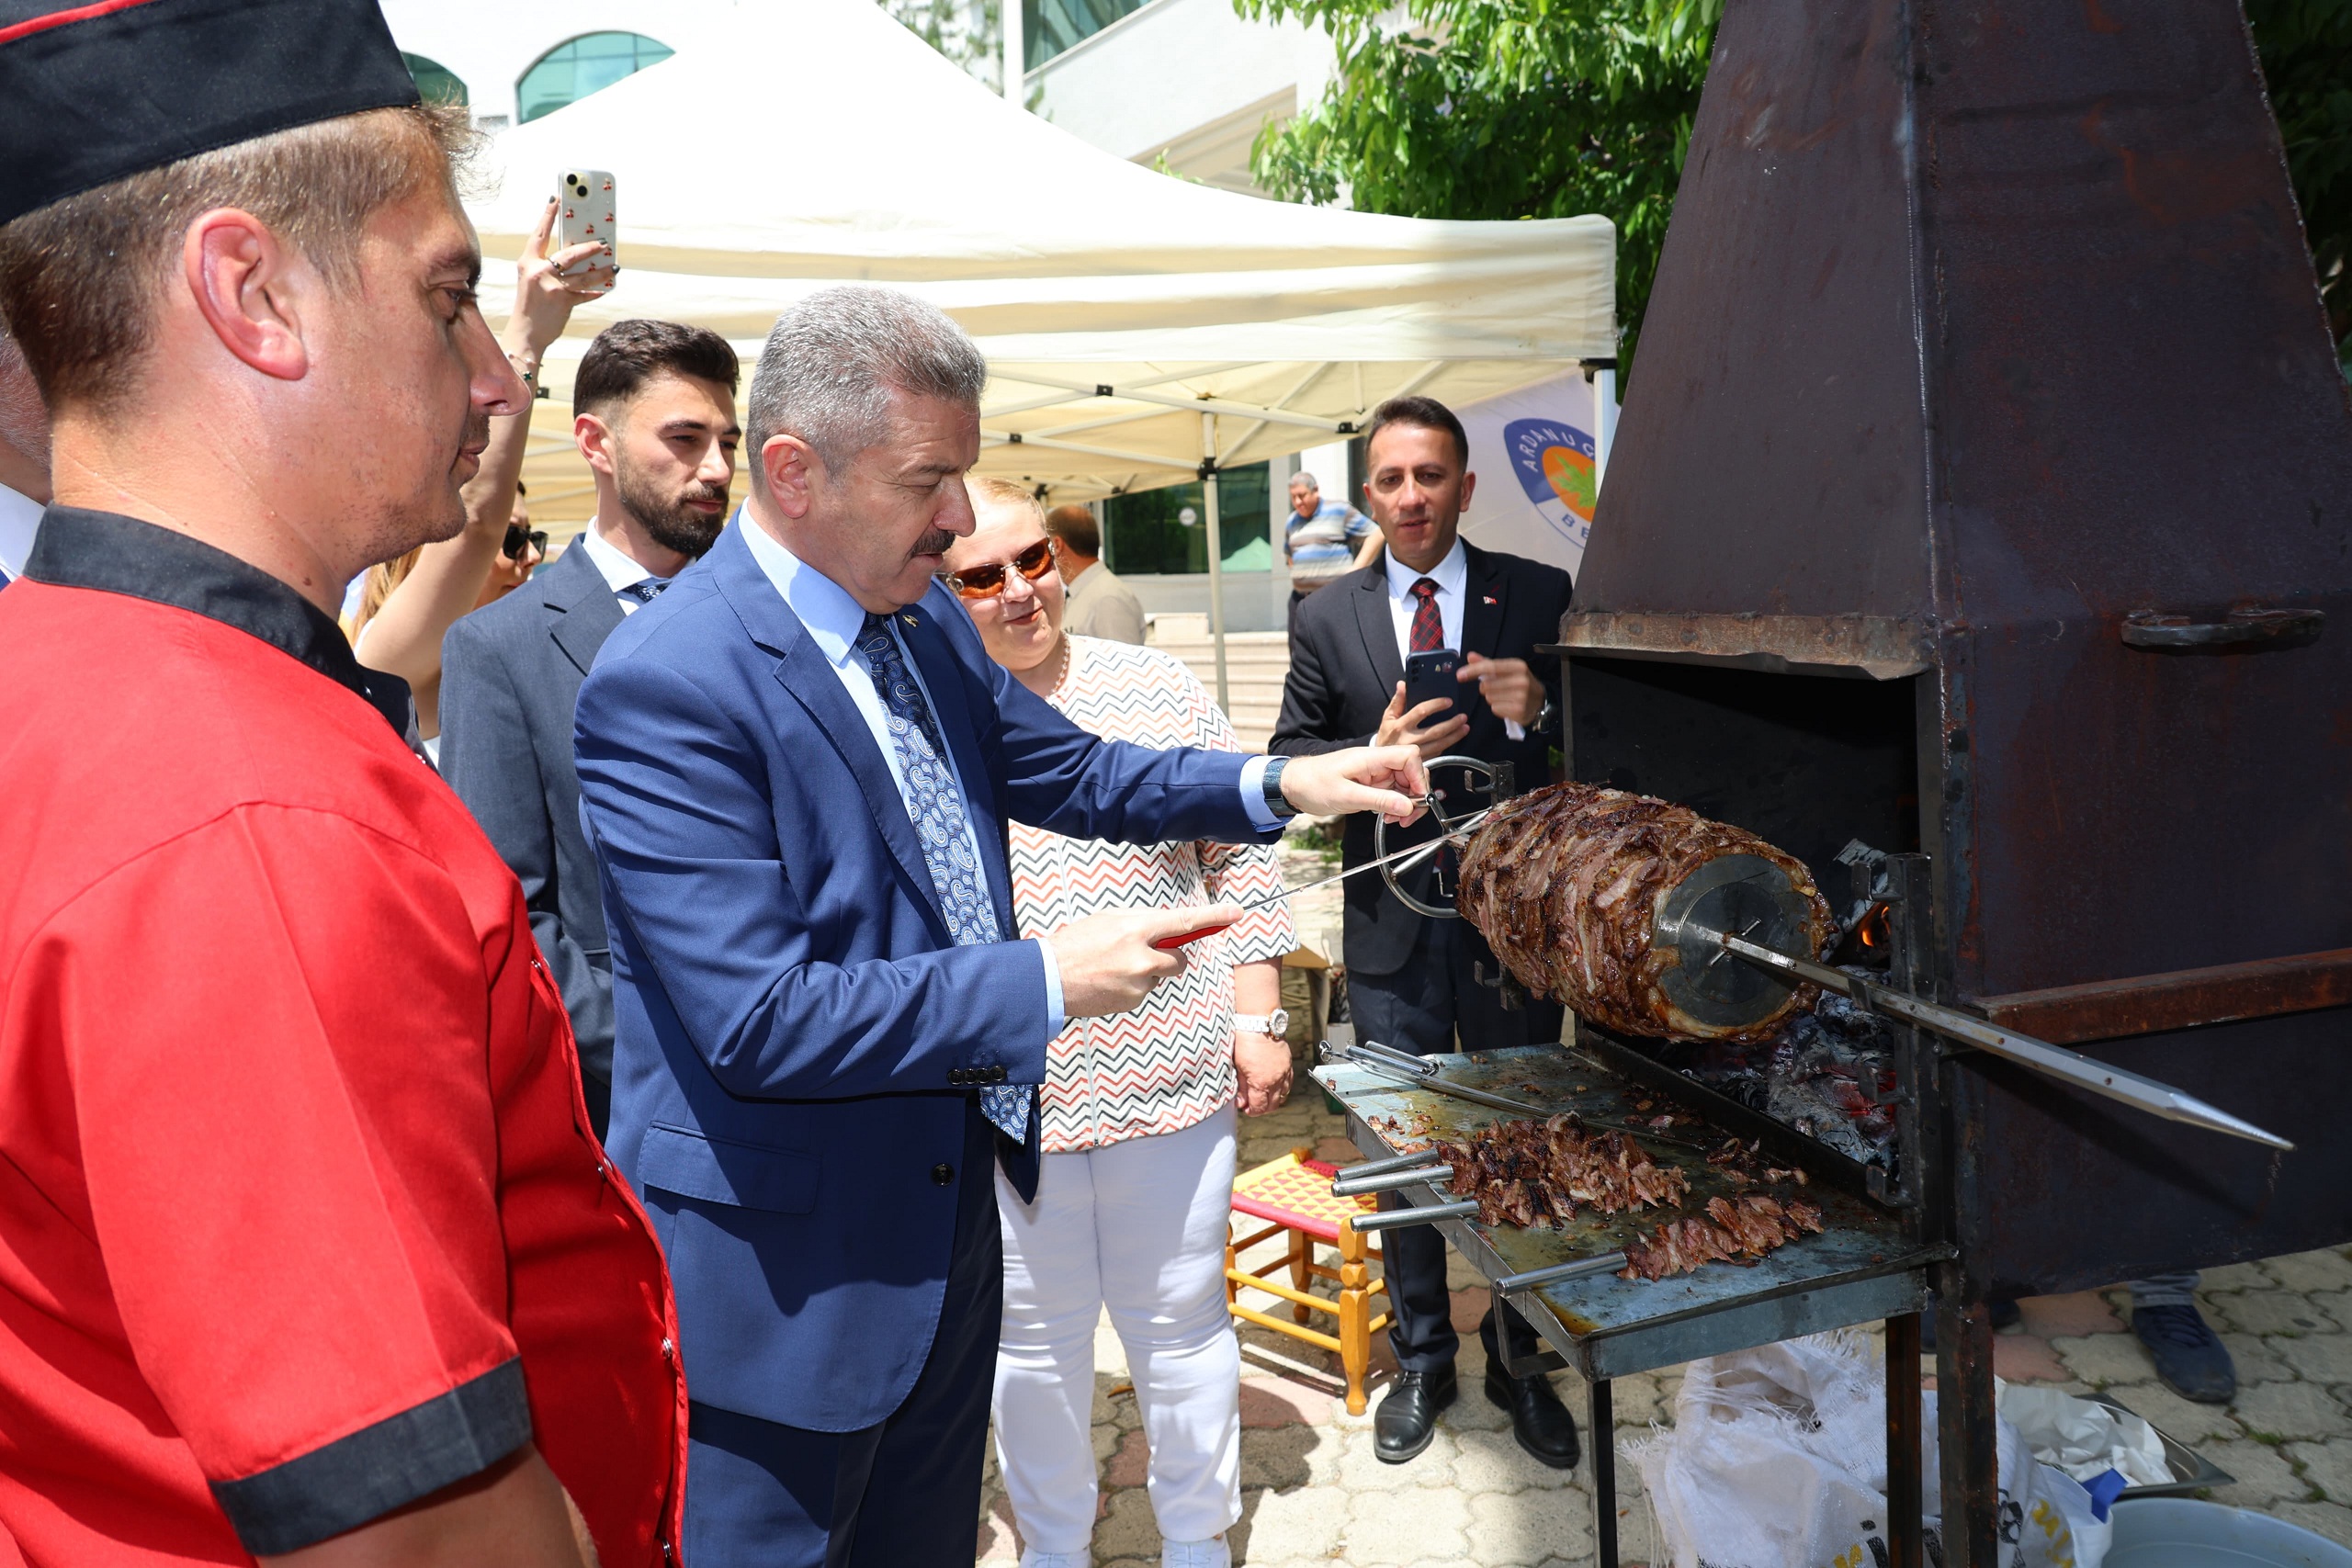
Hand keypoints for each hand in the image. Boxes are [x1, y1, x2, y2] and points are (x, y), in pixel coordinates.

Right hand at [505, 198, 615, 359]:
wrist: (525, 333)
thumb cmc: (529, 305)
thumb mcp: (532, 281)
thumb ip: (546, 267)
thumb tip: (573, 257)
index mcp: (528, 262)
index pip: (539, 234)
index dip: (548, 215)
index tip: (557, 199)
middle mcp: (539, 271)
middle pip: (569, 253)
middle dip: (589, 247)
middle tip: (603, 243)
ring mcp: (552, 286)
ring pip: (584, 274)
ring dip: (602, 270)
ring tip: (614, 266)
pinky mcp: (564, 301)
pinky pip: (586, 293)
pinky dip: (596, 291)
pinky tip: (606, 288)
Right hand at [1055, 905, 1238, 1018]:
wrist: (1048, 978)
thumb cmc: (1076, 943)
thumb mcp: (1108, 920)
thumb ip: (1140, 923)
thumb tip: (1165, 930)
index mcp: (1135, 928)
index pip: (1183, 921)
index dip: (1213, 916)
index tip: (1237, 913)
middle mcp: (1142, 956)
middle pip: (1179, 959)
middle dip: (1171, 957)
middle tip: (1147, 953)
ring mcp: (1138, 982)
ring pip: (1158, 976)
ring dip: (1145, 972)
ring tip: (1112, 968)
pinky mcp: (1132, 1001)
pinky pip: (1143, 991)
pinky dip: (1131, 986)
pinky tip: (1108, 982)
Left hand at [1233, 1030, 1292, 1114]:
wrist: (1259, 1023)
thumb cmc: (1246, 1042)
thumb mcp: (1238, 1066)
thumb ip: (1241, 1087)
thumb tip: (1241, 1102)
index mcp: (1261, 1083)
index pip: (1259, 1107)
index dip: (1252, 1111)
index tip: (1246, 1109)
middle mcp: (1276, 1080)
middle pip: (1273, 1105)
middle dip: (1263, 1109)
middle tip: (1253, 1105)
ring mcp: (1284, 1072)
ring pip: (1283, 1096)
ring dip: (1273, 1100)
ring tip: (1263, 1096)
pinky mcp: (1288, 1064)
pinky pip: (1288, 1084)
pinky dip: (1282, 1089)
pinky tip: (1274, 1086)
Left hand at [1277, 747, 1426, 823]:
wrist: (1293, 785)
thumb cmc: (1312, 784)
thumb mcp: (1346, 796)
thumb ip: (1379, 800)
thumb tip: (1408, 806)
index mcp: (1371, 757)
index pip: (1409, 756)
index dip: (1419, 777)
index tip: (1417, 800)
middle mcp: (1376, 762)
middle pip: (1412, 770)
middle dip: (1415, 794)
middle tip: (1407, 817)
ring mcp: (1375, 772)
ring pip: (1405, 783)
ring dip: (1406, 803)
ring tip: (1395, 820)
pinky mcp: (1371, 783)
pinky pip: (1393, 791)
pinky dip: (1395, 805)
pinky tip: (1387, 816)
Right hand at [1373, 681, 1469, 760]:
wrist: (1382, 760)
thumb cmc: (1386, 737)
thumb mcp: (1388, 717)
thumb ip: (1397, 700)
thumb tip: (1402, 685)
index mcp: (1401, 725)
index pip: (1421, 712)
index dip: (1436, 705)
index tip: (1448, 702)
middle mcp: (1409, 739)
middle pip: (1435, 731)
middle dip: (1452, 723)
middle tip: (1463, 717)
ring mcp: (1416, 752)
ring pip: (1439, 744)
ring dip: (1454, 736)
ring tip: (1464, 728)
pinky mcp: (1421, 761)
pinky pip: (1437, 753)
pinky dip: (1447, 745)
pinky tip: (1454, 739)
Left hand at [1461, 655, 1543, 726]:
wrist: (1540, 702)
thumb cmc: (1519, 683)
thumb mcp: (1507, 669)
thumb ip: (1487, 663)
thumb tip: (1470, 656)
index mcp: (1518, 666)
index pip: (1490, 666)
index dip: (1473, 671)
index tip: (1459, 675)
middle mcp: (1521, 680)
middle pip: (1486, 685)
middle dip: (1486, 688)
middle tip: (1498, 688)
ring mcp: (1521, 696)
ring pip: (1489, 697)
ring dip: (1491, 698)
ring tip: (1505, 697)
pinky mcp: (1519, 710)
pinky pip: (1495, 708)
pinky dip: (1497, 708)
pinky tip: (1508, 705)